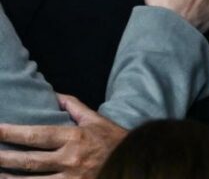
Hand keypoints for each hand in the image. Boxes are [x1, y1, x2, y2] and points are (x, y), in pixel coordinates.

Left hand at [0, 94, 126, 177]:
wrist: (138, 162)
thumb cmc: (114, 141)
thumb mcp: (96, 120)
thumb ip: (74, 107)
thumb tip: (54, 94)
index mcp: (74, 137)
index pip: (36, 135)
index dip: (11, 133)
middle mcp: (71, 159)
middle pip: (28, 160)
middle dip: (3, 158)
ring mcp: (71, 178)